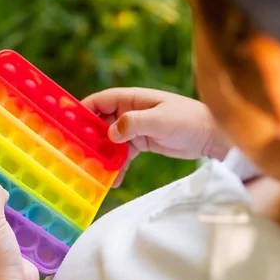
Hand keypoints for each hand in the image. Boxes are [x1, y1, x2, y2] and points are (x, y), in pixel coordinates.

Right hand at [82, 87, 230, 185]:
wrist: (212, 136)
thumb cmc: (188, 120)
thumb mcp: (161, 120)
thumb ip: (134, 123)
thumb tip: (110, 132)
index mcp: (133, 99)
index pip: (101, 101)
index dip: (83, 110)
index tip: (68, 125)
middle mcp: (130, 112)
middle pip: (101, 122)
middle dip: (89, 137)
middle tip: (77, 155)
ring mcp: (136, 128)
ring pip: (110, 141)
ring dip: (102, 155)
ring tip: (93, 172)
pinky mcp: (142, 143)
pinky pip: (123, 154)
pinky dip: (117, 165)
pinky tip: (113, 180)